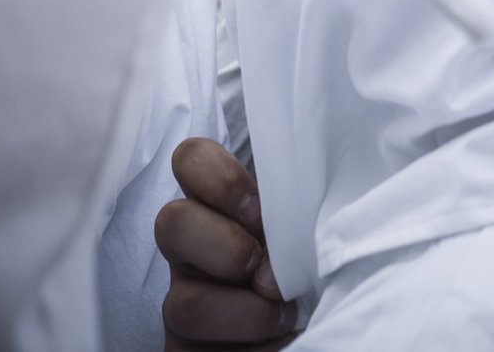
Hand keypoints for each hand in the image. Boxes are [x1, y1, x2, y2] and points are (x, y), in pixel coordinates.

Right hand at [157, 137, 296, 349]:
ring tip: (284, 317)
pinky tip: (278, 344)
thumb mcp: (303, 235)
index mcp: (218, 208)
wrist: (301, 330)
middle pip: (170, 223)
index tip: (259, 211)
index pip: (190, 160)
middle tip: (270, 273)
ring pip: (185, 303)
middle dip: (227, 248)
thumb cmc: (307, 273)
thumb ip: (296, 214)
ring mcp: (182, 301)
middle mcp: (190, 250)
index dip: (219, 178)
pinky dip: (250, 351)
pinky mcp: (183, 350)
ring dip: (247, 314)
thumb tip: (323, 208)